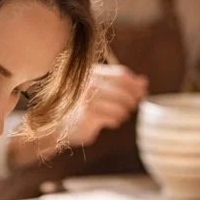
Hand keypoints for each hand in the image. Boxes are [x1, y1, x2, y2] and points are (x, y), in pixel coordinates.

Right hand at [15, 64, 148, 165]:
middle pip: (124, 90)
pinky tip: (110, 122)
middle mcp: (88, 83)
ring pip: (122, 106)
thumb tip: (145, 82)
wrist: (54, 127)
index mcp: (90, 73)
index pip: (122, 74)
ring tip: (120, 116)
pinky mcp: (88, 115)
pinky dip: (116, 121)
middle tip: (133, 107)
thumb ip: (120, 84)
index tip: (142, 92)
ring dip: (125, 113)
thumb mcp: (98, 90)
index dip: (135, 84)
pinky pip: (114, 118)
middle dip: (133, 100)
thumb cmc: (78, 107)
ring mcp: (87, 99)